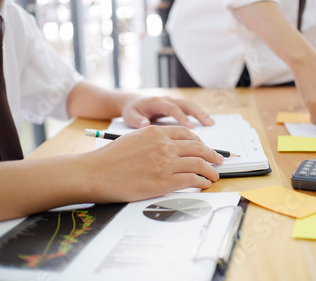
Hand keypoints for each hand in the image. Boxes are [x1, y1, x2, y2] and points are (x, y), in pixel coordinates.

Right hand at [83, 126, 222, 202]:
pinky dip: (202, 181)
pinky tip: (204, 183)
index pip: (187, 134)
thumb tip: (169, 147)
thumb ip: (153, 140)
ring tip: (215, 175)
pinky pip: (192, 180)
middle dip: (212, 155)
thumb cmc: (110, 158)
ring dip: (211, 170)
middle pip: (198, 148)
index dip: (200, 142)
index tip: (206, 148)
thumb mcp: (134, 138)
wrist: (96, 172)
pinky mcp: (165, 181)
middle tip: (219, 160)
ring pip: (199, 164)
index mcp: (156, 132)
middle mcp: (164, 145)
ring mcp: (166, 163)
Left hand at [121, 95, 214, 127]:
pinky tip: (207, 122)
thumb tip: (145, 125)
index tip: (190, 127)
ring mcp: (173, 101)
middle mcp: (167, 99)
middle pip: (186, 104)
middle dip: (198, 114)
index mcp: (156, 102)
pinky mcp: (176, 105)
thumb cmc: (132, 110)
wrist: (133, 102)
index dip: (182, 118)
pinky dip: (199, 114)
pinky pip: (190, 108)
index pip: (172, 109)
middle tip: (209, 124)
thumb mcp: (130, 116)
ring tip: (211, 124)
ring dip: (202, 113)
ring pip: (190, 105)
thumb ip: (137, 121)